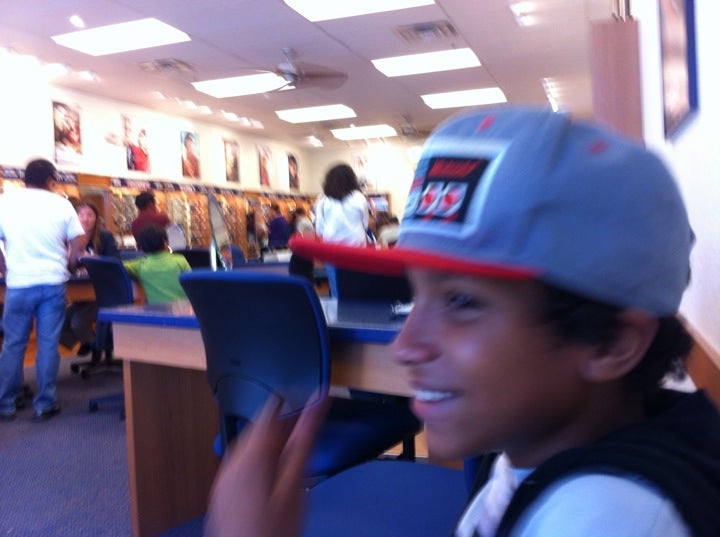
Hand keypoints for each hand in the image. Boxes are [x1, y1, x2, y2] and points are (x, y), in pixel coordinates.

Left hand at [204, 395, 328, 536]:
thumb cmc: (273, 531)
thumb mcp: (296, 483)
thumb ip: (304, 439)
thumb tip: (316, 402)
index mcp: (249, 453)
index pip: (271, 408)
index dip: (295, 400)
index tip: (315, 400)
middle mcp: (232, 461)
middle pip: (259, 426)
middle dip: (285, 421)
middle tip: (311, 426)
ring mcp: (225, 479)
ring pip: (250, 445)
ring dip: (274, 441)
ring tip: (298, 452)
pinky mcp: (224, 494)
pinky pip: (243, 464)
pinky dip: (262, 459)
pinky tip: (277, 475)